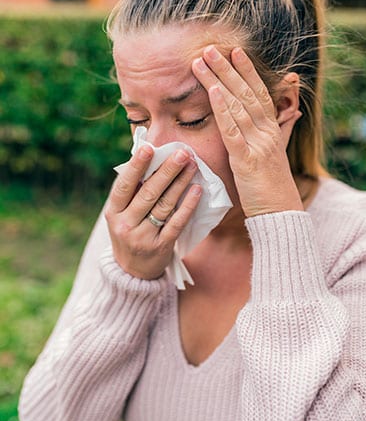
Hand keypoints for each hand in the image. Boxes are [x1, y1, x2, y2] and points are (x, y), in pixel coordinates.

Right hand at [105, 147, 201, 279]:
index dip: (136, 166)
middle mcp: (125, 224)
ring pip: (164, 205)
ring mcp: (143, 237)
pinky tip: (197, 190)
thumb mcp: (122, 214)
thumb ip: (133, 191)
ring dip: (180, 183)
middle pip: (148, 193)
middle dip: (167, 171)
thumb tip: (152, 158)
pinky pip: (177, 223)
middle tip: (182, 153)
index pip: (124, 185)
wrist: (132, 272)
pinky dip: (188, 205)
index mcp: (113, 212)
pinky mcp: (161, 247)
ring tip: (192, 166)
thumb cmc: (130, 231)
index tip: (148, 148)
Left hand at [192, 45, 302, 216]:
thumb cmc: (272, 187)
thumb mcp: (275, 155)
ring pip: (237, 106)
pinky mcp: (247, 160)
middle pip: (246, 93)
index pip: (259, 93)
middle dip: (228, 68)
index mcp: (272, 130)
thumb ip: (279, 132)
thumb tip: (289, 115)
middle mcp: (267, 132)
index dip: (248, 71)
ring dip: (219, 81)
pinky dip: (223, 110)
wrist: (280, 213)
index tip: (235, 51)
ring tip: (203, 61)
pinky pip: (233, 131)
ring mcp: (258, 144)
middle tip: (211, 48)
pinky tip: (213, 92)